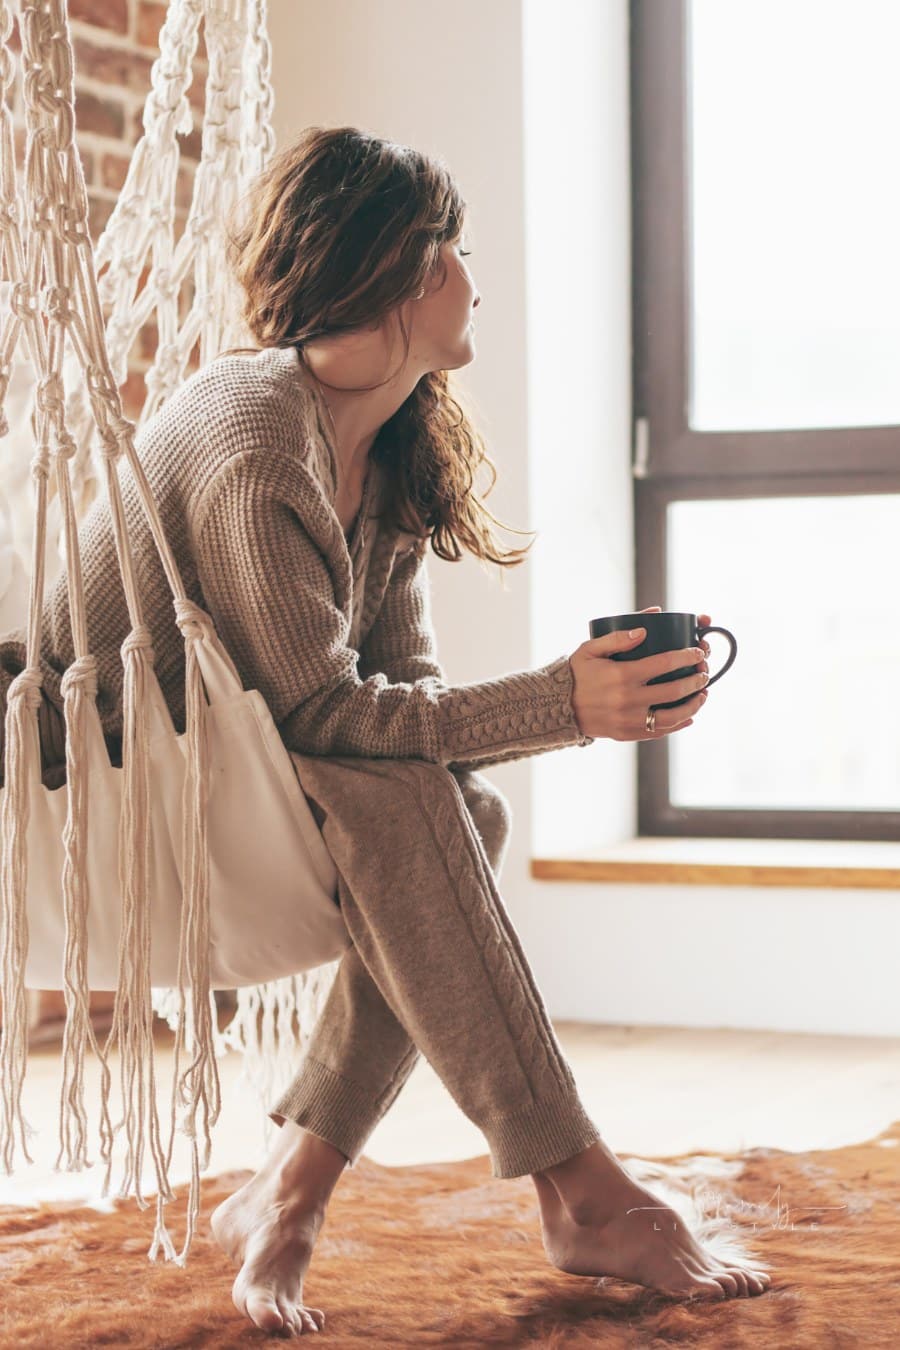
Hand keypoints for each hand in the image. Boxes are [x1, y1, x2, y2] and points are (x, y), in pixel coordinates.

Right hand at [567, 605, 711, 742]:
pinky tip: (689, 715)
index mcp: (622, 675)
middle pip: (675, 690)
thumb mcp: (590, 649)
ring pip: (673, 715)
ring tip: (703, 694)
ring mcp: (629, 719)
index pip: (665, 663)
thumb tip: (645, 629)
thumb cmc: (576, 674)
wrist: (559, 708)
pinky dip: (679, 724)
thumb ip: (616, 638)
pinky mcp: (628, 734)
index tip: (697, 652)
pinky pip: (660, 731)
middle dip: (697, 679)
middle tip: (704, 672)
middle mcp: (628, 699)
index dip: (687, 656)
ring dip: (694, 704)